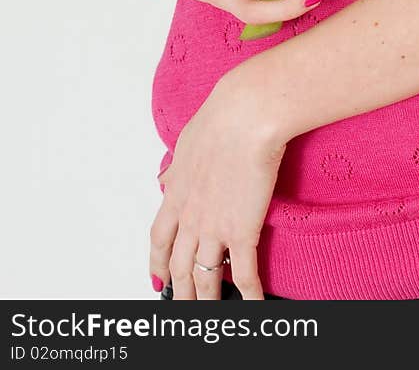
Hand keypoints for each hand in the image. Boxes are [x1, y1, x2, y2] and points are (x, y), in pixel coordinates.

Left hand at [149, 68, 284, 299]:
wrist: (245, 116)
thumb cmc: (220, 120)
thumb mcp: (187, 143)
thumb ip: (177, 167)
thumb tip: (166, 178)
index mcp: (176, 194)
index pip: (159, 239)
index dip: (156, 263)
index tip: (156, 278)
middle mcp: (190, 216)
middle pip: (178, 265)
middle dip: (179, 291)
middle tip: (181, 305)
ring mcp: (214, 227)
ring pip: (204, 276)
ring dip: (206, 299)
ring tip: (210, 313)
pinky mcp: (242, 230)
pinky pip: (244, 272)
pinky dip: (248, 293)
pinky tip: (251, 305)